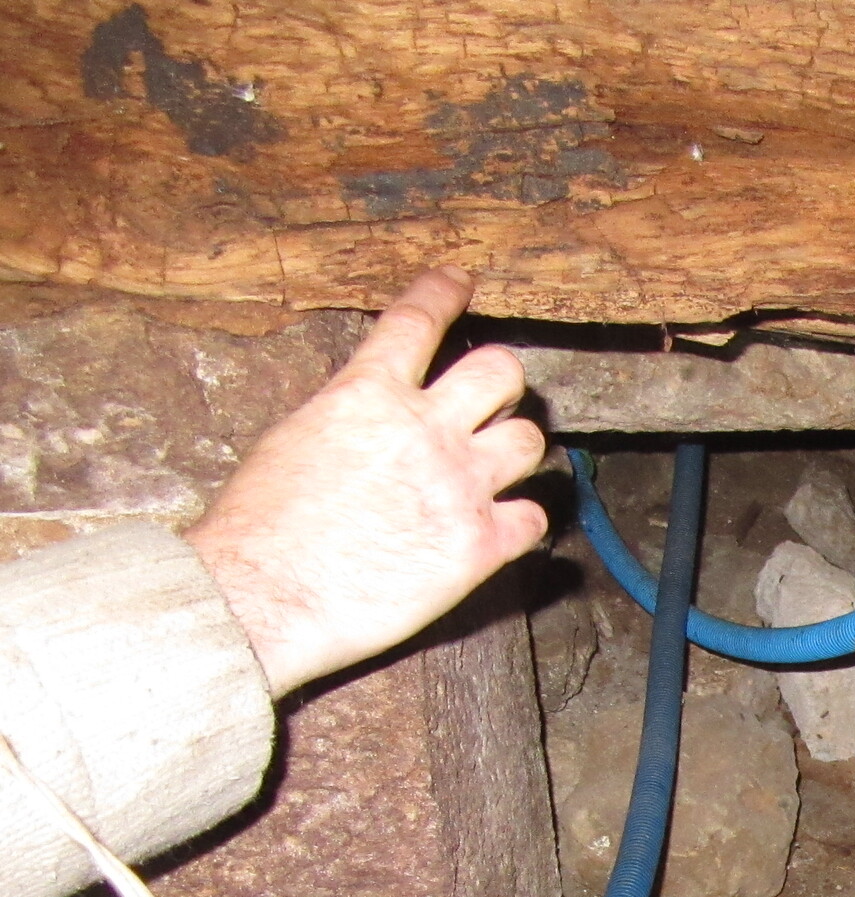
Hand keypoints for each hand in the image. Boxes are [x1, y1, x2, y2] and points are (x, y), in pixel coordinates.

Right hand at [186, 267, 548, 695]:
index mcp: (365, 394)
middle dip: (503, 381)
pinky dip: (524, 521)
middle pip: (502, 371)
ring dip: (516, 450)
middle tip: (491, 402)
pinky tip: (505, 527)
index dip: (444, 292)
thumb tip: (376, 410)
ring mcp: (458, 487)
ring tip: (496, 466)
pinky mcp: (478, 546)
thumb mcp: (294, 439)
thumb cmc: (259, 528)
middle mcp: (423, 430)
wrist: (263, 597)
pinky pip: (534, 519)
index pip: (417, 321)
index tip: (460, 282)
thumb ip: (351, 415)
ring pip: (529, 440)